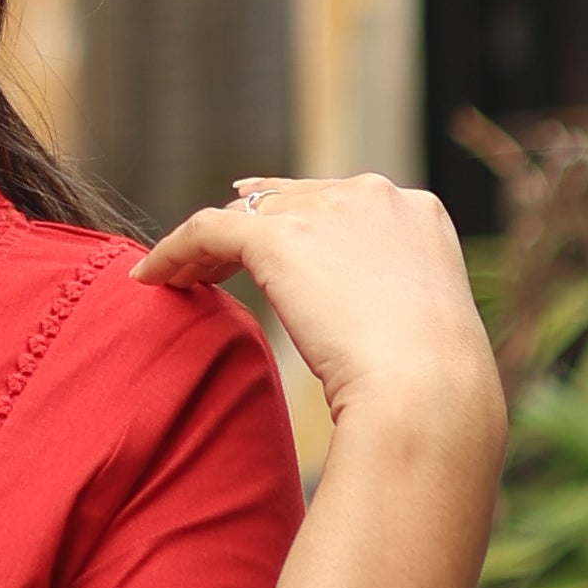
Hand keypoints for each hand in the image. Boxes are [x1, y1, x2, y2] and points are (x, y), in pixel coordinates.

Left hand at [134, 171, 504, 483]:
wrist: (427, 391)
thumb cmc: (435, 387)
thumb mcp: (425, 326)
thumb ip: (394, 300)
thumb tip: (363, 312)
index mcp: (416, 211)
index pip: (341, 203)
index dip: (297, 219)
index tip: (265, 237)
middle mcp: (372, 196)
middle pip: (291, 200)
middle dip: (252, 225)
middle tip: (214, 255)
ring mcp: (325, 210)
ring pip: (246, 213)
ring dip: (209, 244)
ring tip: (177, 275)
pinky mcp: (276, 236)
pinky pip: (207, 230)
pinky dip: (174, 252)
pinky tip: (151, 279)